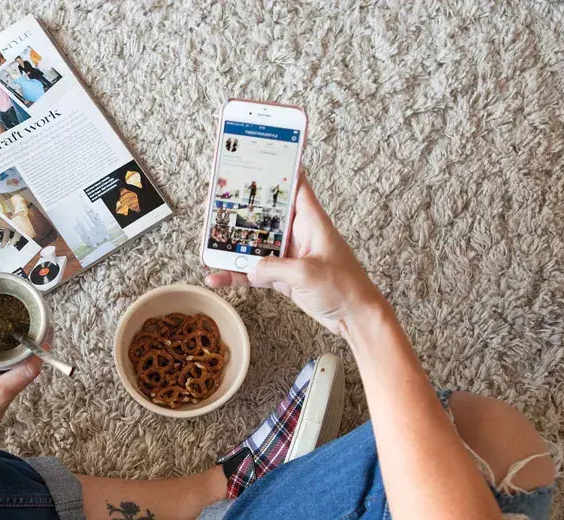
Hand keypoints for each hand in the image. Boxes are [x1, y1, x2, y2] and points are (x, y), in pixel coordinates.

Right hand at [206, 174, 386, 335]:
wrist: (354, 317)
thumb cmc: (344, 287)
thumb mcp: (305, 273)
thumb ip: (273, 267)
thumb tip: (250, 268)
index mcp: (310, 221)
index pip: (294, 185)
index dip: (278, 170)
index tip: (257, 158)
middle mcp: (298, 234)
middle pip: (266, 215)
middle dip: (242, 210)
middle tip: (218, 203)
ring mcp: (289, 256)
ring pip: (255, 244)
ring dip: (234, 245)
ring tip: (209, 240)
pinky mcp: (283, 276)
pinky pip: (254, 271)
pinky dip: (237, 274)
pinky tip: (219, 277)